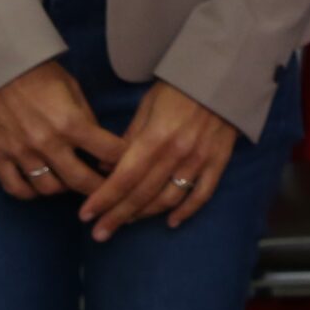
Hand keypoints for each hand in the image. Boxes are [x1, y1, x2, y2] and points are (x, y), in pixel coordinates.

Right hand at [0, 61, 124, 200]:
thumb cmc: (38, 73)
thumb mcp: (72, 88)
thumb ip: (86, 117)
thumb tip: (97, 142)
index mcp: (71, 122)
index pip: (108, 152)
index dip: (122, 159)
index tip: (126, 164)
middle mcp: (47, 143)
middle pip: (81, 180)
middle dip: (99, 188)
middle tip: (106, 190)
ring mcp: (21, 153)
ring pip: (49, 189)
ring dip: (64, 188)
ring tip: (69, 181)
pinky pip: (16, 189)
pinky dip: (31, 192)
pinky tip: (39, 185)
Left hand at [79, 80, 238, 239]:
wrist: (223, 75)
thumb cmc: (179, 87)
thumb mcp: (147, 106)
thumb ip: (129, 138)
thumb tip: (106, 168)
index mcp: (156, 137)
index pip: (124, 177)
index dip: (103, 199)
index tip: (85, 215)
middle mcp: (177, 154)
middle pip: (143, 194)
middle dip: (117, 216)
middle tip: (99, 233)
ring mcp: (200, 160)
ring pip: (169, 199)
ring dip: (145, 215)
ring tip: (126, 224)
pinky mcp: (218, 161)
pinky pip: (202, 194)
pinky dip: (187, 211)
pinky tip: (172, 222)